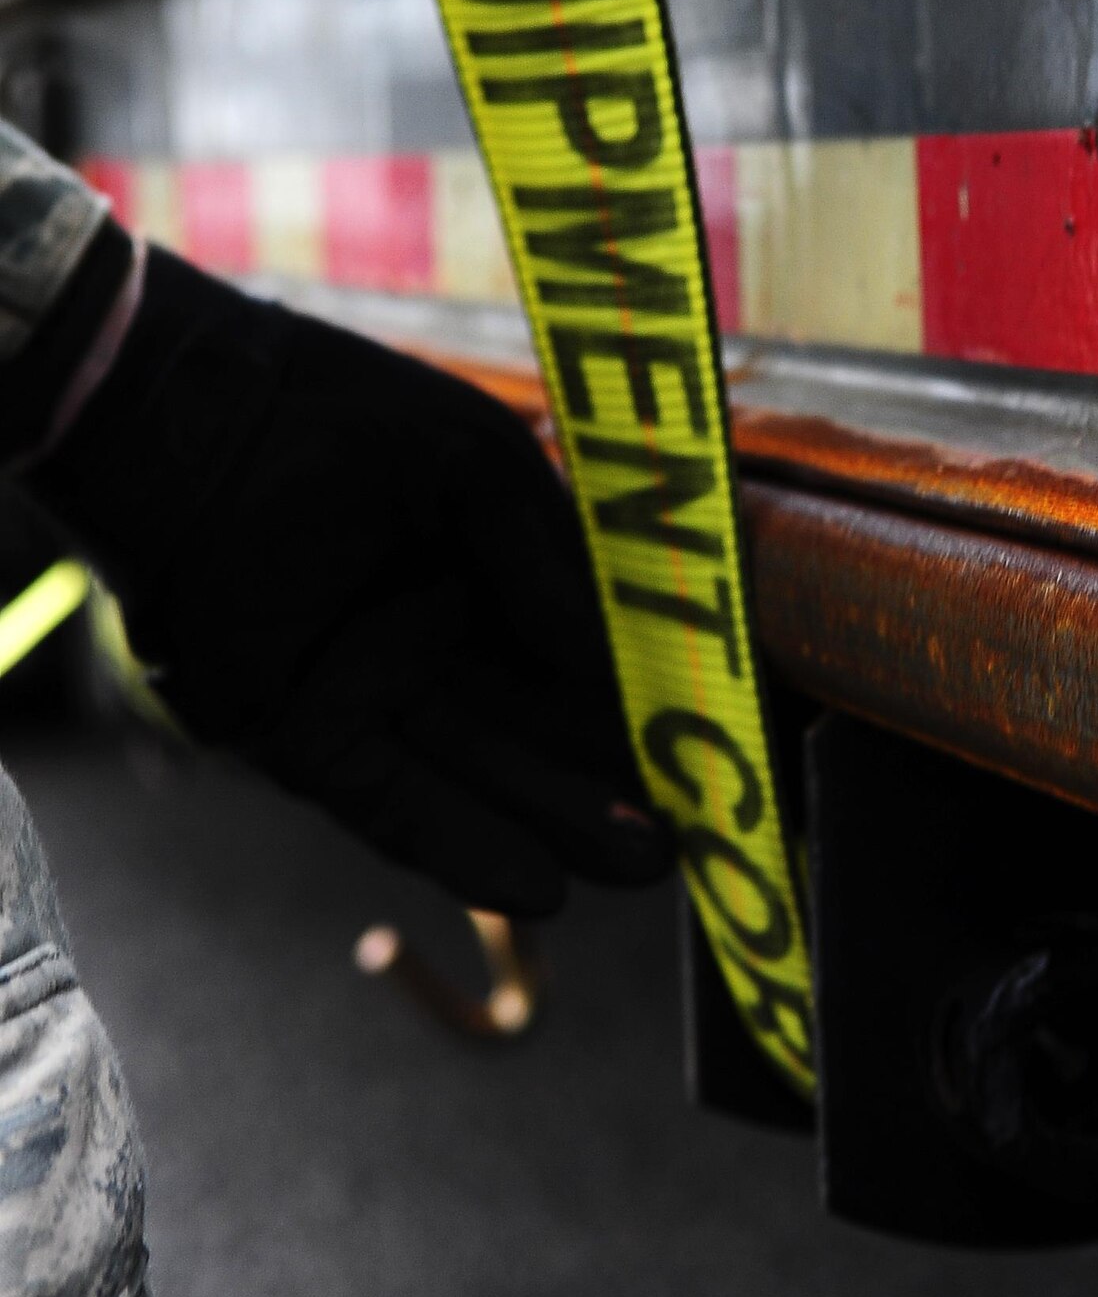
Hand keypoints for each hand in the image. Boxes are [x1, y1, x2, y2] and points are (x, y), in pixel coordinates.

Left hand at [21, 239, 671, 914]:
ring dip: (556, 823)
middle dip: (609, 783)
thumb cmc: (341, 413)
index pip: (571, 648)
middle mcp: (429, 637)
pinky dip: (461, 842)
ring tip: (647, 866)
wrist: (194, 416)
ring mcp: (364, 689)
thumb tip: (608, 654)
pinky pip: (390, 800)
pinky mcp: (297, 733)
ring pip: (476, 774)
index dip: (635, 697)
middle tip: (692, 833)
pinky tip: (539, 883)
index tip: (704, 741)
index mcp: (478, 567)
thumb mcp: (477, 466)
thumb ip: (543, 558)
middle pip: (532, 726)